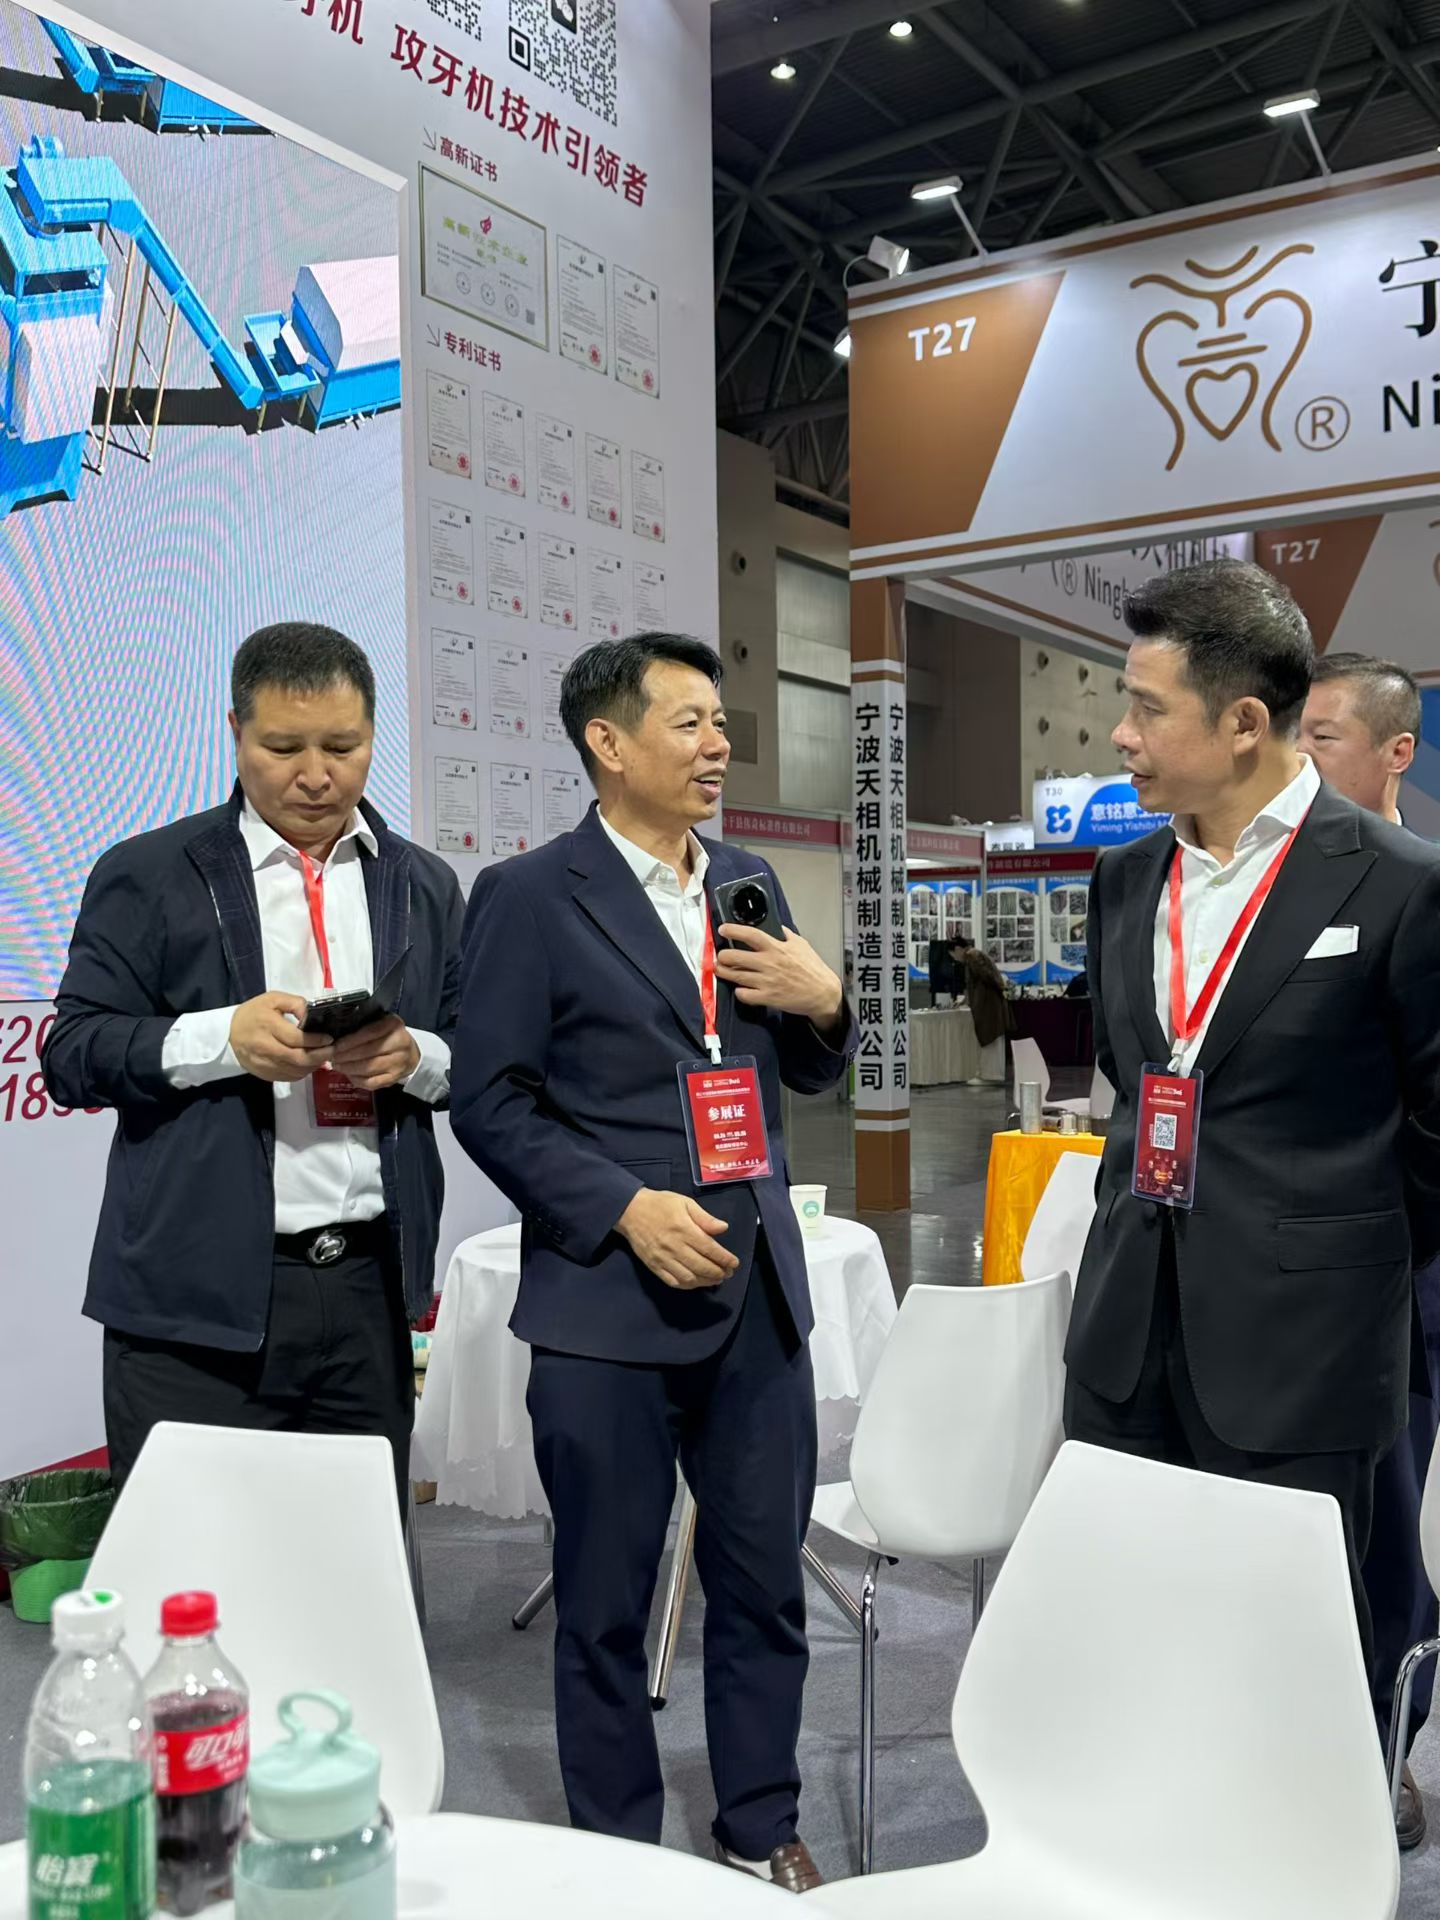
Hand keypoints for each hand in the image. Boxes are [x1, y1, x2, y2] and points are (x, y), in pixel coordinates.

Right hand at [230, 993, 330, 1083]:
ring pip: (294, 1070)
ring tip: (322, 1057)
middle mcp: (265, 1047)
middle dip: (319, 1056)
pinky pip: (287, 1077)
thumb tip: (312, 1015)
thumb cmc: (253, 1013)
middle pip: (297, 1058)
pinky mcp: (262, 1073)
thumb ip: (295, 1003)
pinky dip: (301, 1073)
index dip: (316, 1041)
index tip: (329, 1039)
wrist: (228, 1032)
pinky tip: (308, 1065)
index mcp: (268, 1025)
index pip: (297, 1038)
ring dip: (312, 1066)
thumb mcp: (273, 999)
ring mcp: (263, 1063)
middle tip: (331, 1051)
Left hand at [328, 1015, 421, 1091]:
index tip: (335, 1045)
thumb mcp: (381, 1023)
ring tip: (336, 1065)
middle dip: (346, 1055)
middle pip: (367, 1051)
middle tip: (332, 1057)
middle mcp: (400, 1043)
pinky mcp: (394, 1078)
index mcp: (394, 1025)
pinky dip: (356, 1080)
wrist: (411, 1054)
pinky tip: (348, 1074)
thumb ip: (363, 1025)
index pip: (369, 1033)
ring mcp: (398, 1063)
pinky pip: (371, 1082)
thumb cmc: (389, 1036)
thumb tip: (336, 1035)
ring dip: (348, 1068)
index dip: (350, 1040)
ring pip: (368, 1068)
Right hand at [617, 1188, 739, 1289]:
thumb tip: (723, 1228)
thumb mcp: (685, 1203)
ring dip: (705, 1282)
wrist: (630, 1210)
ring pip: (689, 1278)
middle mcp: (674, 1247)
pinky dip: (688, 1286)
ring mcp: (663, 1259)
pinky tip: (696, 1282)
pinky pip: (673, 1282)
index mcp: (684, 1229)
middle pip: (701, 1266)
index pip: (710, 1249)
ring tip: (715, 1280)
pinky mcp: (654, 1266)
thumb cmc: (660, 1204)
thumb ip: (705, 1218)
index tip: (734, 1263)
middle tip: (728, 1273)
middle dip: (718, 1272)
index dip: (724, 1259)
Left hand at [715, 925, 844, 1026]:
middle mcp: (769, 963)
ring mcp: (767, 982)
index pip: (751, 935)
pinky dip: (739, 992)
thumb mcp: (802, 945)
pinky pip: (744, 995)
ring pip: (736, 976)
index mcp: (777, 948)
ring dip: (724, 972)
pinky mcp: (768, 997)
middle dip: (723, 955)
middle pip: (736, 956)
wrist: (823, 994)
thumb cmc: (813, 969)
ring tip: (721, 970)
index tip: (723, 929)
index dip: (734, 931)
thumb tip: (775, 928)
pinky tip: (740, 988)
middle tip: (721, 955)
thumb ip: (786, 935)